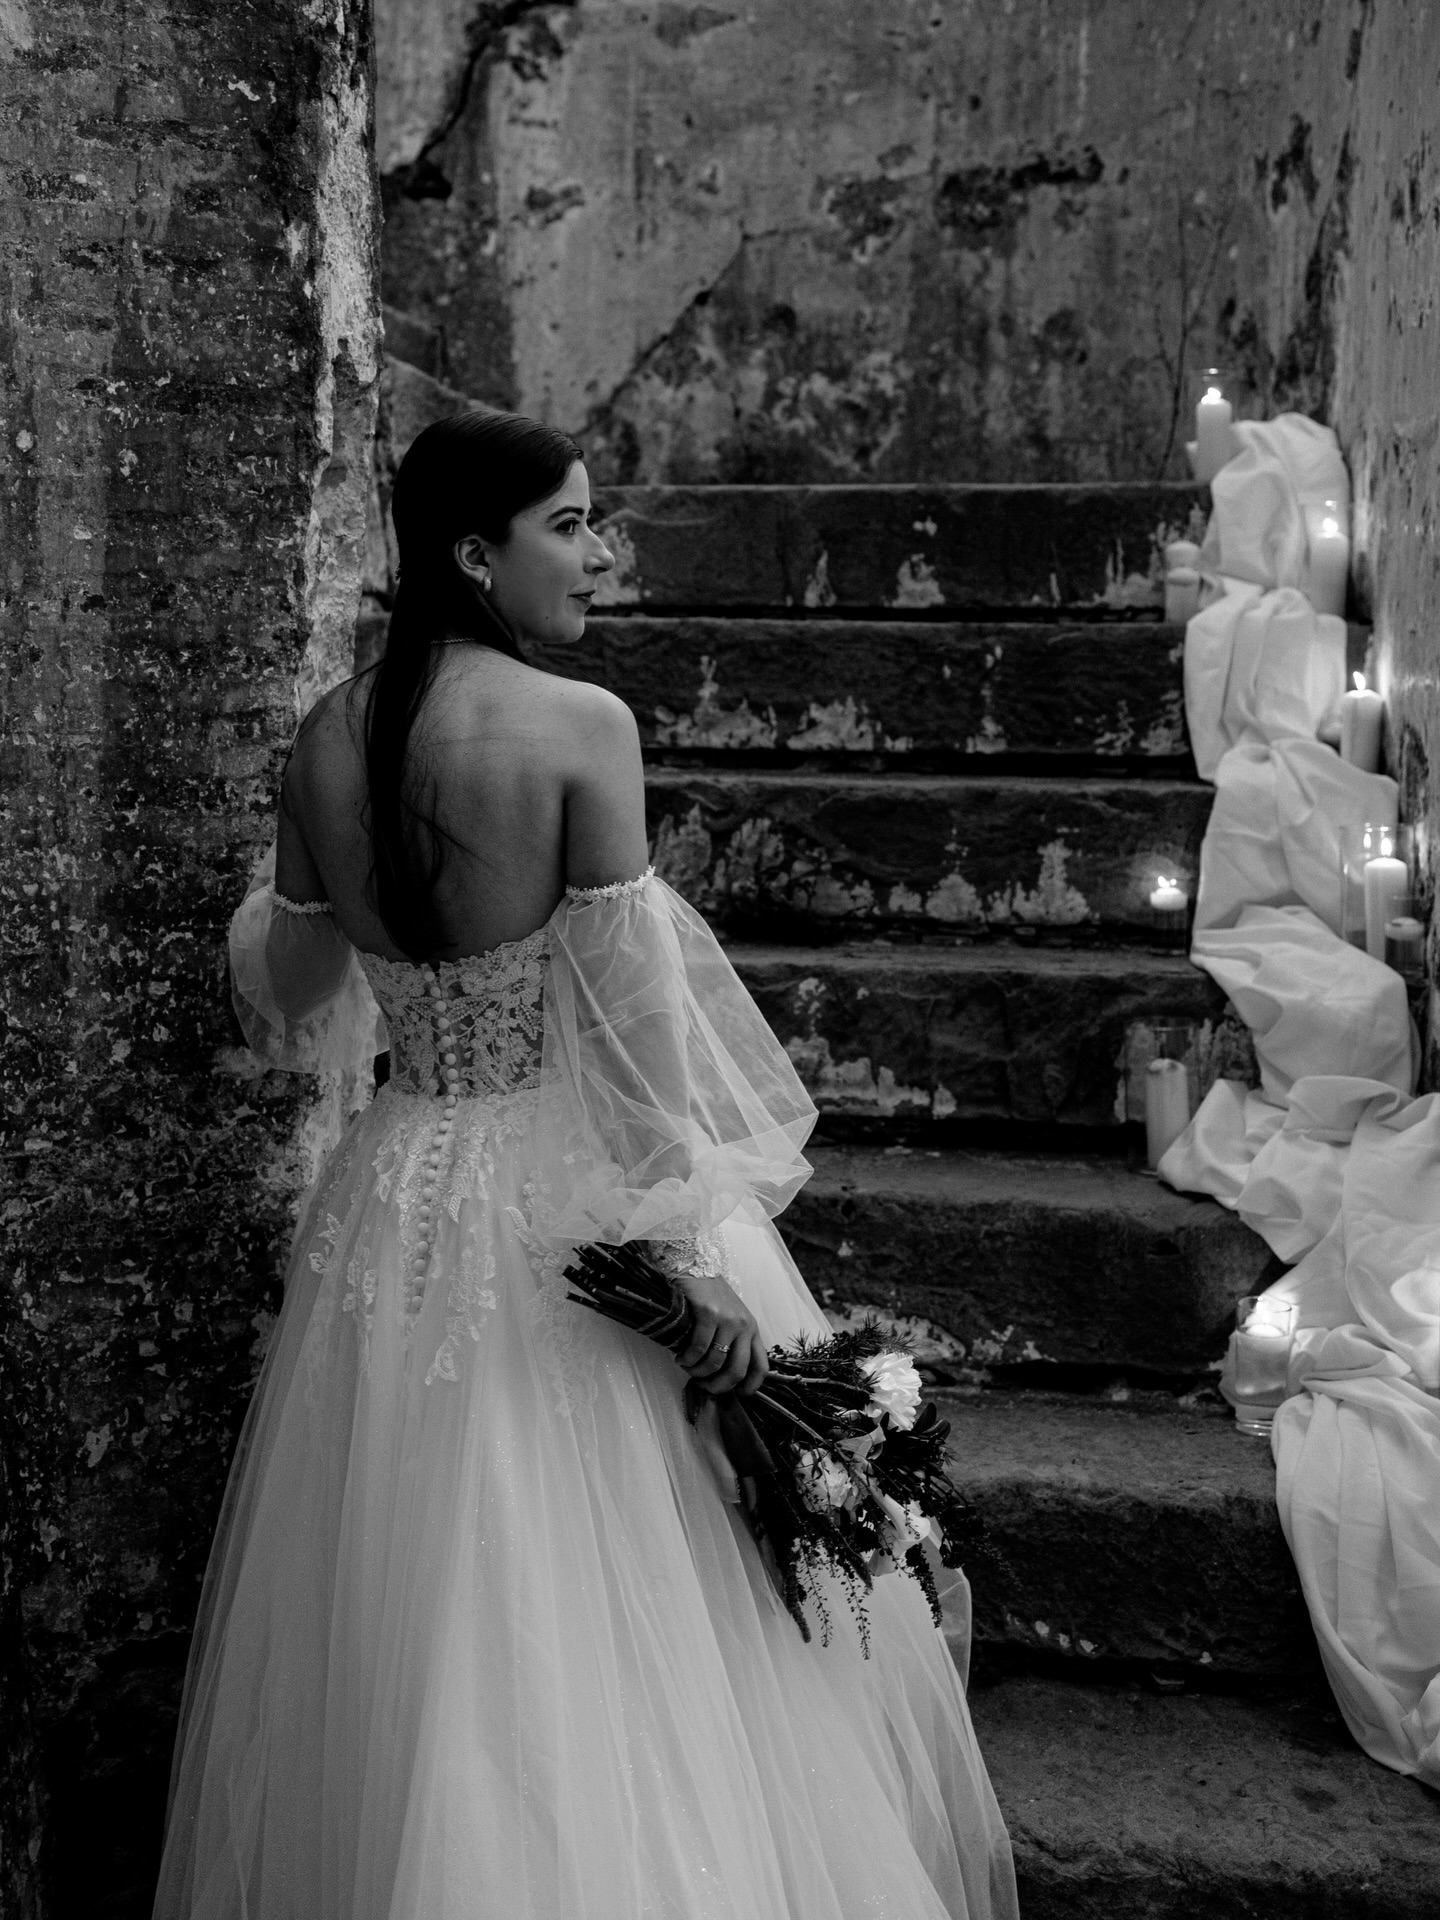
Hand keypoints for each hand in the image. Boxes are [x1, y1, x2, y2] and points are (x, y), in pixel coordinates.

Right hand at [672, 1268, 767, 1397]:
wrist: (696, 1265)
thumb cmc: (711, 1296)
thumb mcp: (731, 1318)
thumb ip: (732, 1342)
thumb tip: (720, 1376)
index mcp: (752, 1330)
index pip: (761, 1366)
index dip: (750, 1387)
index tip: (736, 1395)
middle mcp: (744, 1326)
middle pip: (737, 1370)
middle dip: (718, 1386)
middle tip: (702, 1386)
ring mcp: (727, 1319)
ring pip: (715, 1362)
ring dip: (697, 1372)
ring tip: (686, 1367)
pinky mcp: (708, 1314)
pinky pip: (699, 1348)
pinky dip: (687, 1359)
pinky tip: (679, 1357)